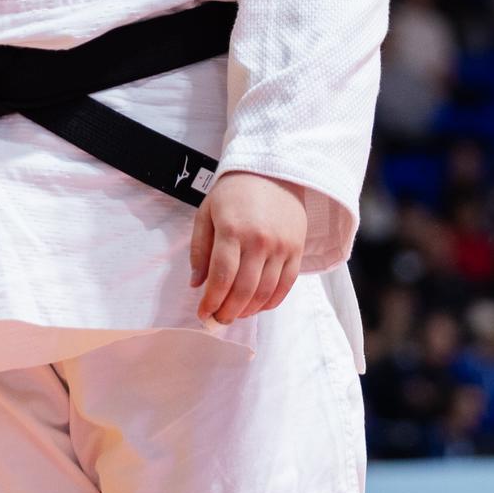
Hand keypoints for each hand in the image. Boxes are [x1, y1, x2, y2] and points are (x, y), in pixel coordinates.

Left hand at [189, 171, 305, 324]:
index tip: (202, 313)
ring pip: (266, 291)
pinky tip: (258, 307)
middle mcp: (259, 240)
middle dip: (228, 311)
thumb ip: (199, 249)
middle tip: (218, 321)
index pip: (222, 276)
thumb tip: (196, 284)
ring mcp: (282, 247)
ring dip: (249, 310)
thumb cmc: (232, 193)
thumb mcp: (206, 213)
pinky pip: (287, 285)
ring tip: (235, 315)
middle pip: (244, 289)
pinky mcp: (297, 250)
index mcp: (232, 230)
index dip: (211, 300)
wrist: (272, 171)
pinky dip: (272, 301)